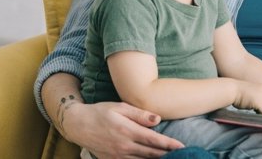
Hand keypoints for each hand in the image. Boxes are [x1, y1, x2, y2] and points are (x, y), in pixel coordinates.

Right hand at [65, 101, 184, 158]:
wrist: (78, 125)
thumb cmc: (101, 112)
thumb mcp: (120, 107)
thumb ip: (139, 114)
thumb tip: (157, 119)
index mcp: (127, 131)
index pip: (153, 140)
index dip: (169, 144)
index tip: (182, 146)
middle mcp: (124, 146)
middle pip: (151, 154)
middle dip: (167, 155)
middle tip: (183, 154)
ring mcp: (118, 156)